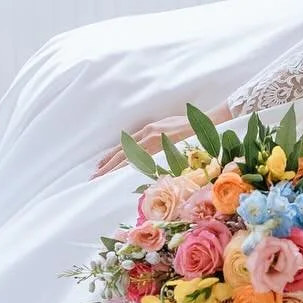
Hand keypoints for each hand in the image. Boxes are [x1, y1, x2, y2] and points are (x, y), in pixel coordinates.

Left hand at [90, 106, 228, 179]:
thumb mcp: (171, 130)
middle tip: (92, 178)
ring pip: (126, 157)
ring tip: (99, 180)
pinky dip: (128, 169)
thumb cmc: (194, 128)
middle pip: (121, 152)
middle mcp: (148, 134)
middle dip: (106, 165)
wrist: (210, 122)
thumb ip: (159, 139)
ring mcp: (153, 140)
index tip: (99, 166)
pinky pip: (140, 161)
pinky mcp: (161, 147)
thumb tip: (152, 151)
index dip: (111, 156)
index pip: (124, 145)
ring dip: (111, 169)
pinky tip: (118, 177)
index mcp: (149, 131)